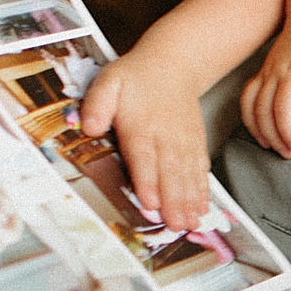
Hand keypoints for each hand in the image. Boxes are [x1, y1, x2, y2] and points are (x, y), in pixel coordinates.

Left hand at [81, 52, 211, 231]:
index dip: (148, 182)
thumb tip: (88, 126)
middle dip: (173, 202)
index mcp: (141, 124)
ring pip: (187, 176)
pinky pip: (200, 171)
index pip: (144, 157)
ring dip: (189, 202)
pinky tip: (202, 208)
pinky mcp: (195, 145)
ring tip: (190, 224)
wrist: (173, 65)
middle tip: (175, 225)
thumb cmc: (137, 77)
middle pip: (170, 173)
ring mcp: (184, 142)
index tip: (151, 203)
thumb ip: (97, 103)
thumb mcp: (109, 81)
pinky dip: (202, 191)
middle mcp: (166, 136)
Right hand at [239, 15, 290, 158]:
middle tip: (289, 154)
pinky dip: (249, 117)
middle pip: (263, 111)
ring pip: (250, 105)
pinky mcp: (263, 72)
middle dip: (274, 137)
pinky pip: (247, 97)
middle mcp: (275, 72)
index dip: (287, 131)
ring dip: (258, 130)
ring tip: (272, 147)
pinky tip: (260, 130)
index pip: (283, 107)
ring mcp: (266, 72)